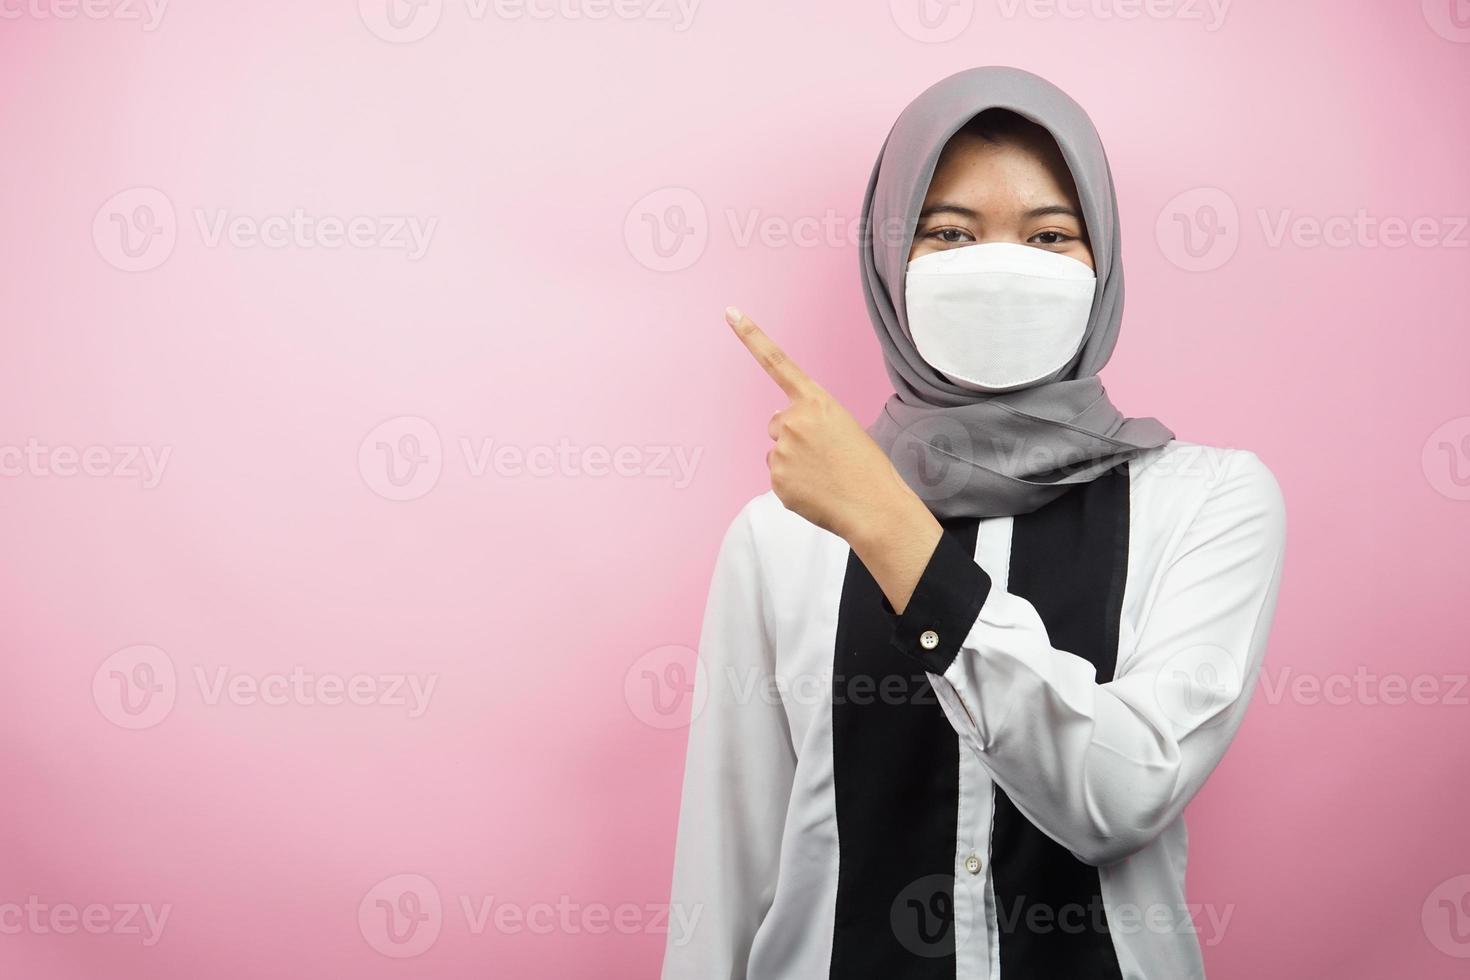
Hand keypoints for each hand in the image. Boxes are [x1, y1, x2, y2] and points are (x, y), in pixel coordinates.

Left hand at [724, 305, 942, 584]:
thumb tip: (782, 426)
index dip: (751, 336)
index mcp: (816, 401)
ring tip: (825, 475)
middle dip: (794, 436)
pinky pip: (778, 477)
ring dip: (794, 462)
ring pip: (777, 452)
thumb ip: (811, 418)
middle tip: (824, 455)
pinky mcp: (776, 480)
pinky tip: (816, 490)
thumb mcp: (845, 427)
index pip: (777, 363)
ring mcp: (781, 452)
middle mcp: (793, 421)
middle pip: (778, 423)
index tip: (729, 312)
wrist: (875, 507)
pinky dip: (793, 484)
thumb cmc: (867, 467)